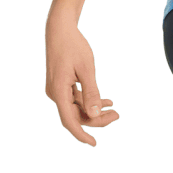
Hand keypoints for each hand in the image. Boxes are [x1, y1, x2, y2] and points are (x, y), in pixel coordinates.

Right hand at [45, 17, 116, 144]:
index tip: (94, 143)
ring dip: (95, 111)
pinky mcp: (61, 85)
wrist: (60, 28)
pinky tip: (107, 102)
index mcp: (58, 92)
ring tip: (115, 110)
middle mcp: (54, 94)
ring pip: (77, 108)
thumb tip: (95, 115)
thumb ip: (92, 92)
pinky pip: (76, 99)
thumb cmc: (73, 46)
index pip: (69, 121)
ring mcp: (57, 90)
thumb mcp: (86, 69)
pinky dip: (90, 101)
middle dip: (97, 119)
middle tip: (118, 115)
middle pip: (76, 116)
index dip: (82, 134)